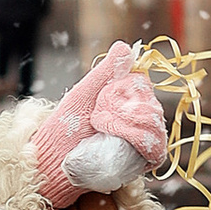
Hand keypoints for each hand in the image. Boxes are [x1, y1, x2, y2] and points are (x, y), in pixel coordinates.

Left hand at [33, 47, 168, 209]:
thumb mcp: (83, 94)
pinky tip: (119, 145)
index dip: (124, 91)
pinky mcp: (143, 161)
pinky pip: (155, 150)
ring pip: (154, 126)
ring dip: (127, 127)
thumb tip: (124, 46)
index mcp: (126, 99)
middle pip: (151, 106)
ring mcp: (143, 141)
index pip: (142, 85)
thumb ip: (104, 72)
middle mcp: (139, 118)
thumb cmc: (65, 127)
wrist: (55, 163)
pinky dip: (138, 144)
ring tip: (102, 133)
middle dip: (123, 112)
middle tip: (97, 120)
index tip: (101, 101)